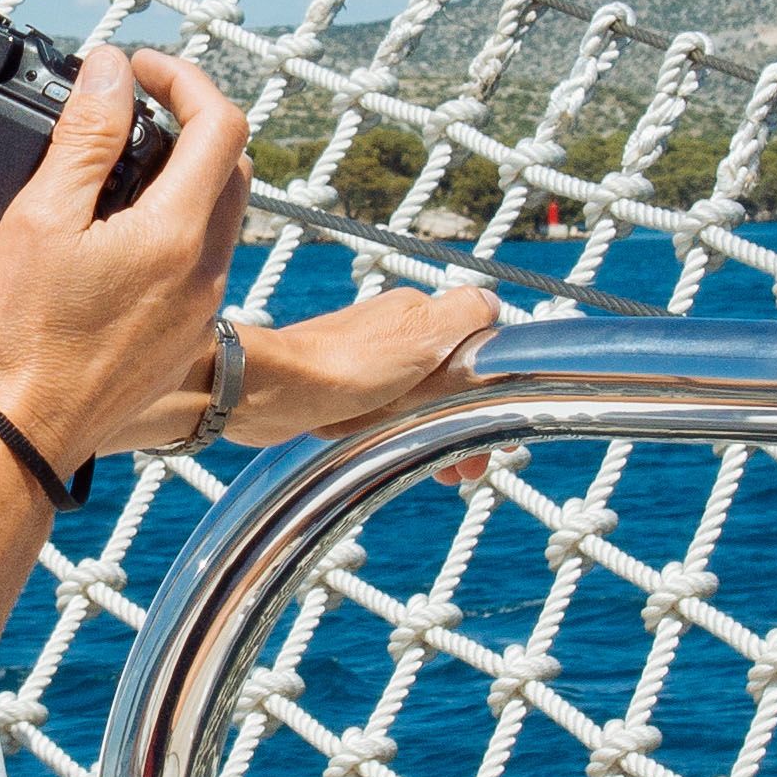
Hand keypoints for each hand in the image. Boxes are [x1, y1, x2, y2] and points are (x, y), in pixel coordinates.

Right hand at [0, 43, 245, 467]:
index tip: (137, 68)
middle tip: (128, 107)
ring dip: (181, 172)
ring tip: (113, 165)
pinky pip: (197, 259)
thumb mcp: (41, 218)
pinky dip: (170, 222)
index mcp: (176, 236)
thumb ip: (85, 136)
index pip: (221, 124)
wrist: (20, 434)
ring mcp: (200, 308)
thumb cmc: (20, 337)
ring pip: (217, 214)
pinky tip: (114, 229)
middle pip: (230, 166)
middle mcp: (204, 272)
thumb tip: (112, 72)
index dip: (184, 78)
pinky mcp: (183, 335)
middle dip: (188, 120)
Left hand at [232, 285, 502, 447]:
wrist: (275, 390)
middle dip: (467, 422)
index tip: (500, 427)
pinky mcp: (347, 391)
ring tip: (449, 472)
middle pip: (452, 380)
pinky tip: (407, 455)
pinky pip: (391, 415)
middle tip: (472, 464)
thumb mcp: (424, 331)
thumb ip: (465, 314)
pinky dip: (406, 436)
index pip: (476, 348)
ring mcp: (370, 363)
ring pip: (423, 403)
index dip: (494, 388)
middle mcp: (397, 334)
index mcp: (419, 315)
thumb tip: (491, 304)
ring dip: (441, 435)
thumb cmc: (350, 364)